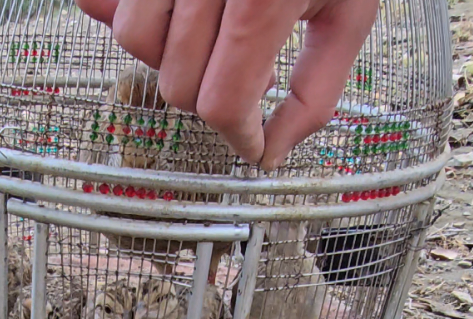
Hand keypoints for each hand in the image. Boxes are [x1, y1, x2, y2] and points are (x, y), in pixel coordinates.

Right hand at [76, 0, 379, 168]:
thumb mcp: (349, 10)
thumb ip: (316, 90)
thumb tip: (273, 150)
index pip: (222, 102)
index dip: (239, 134)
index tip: (251, 143)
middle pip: (178, 82)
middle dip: (213, 93)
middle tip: (251, 67)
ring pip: (135, 40)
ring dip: (171, 52)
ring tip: (212, 33)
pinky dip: (123, 9)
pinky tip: (171, 12)